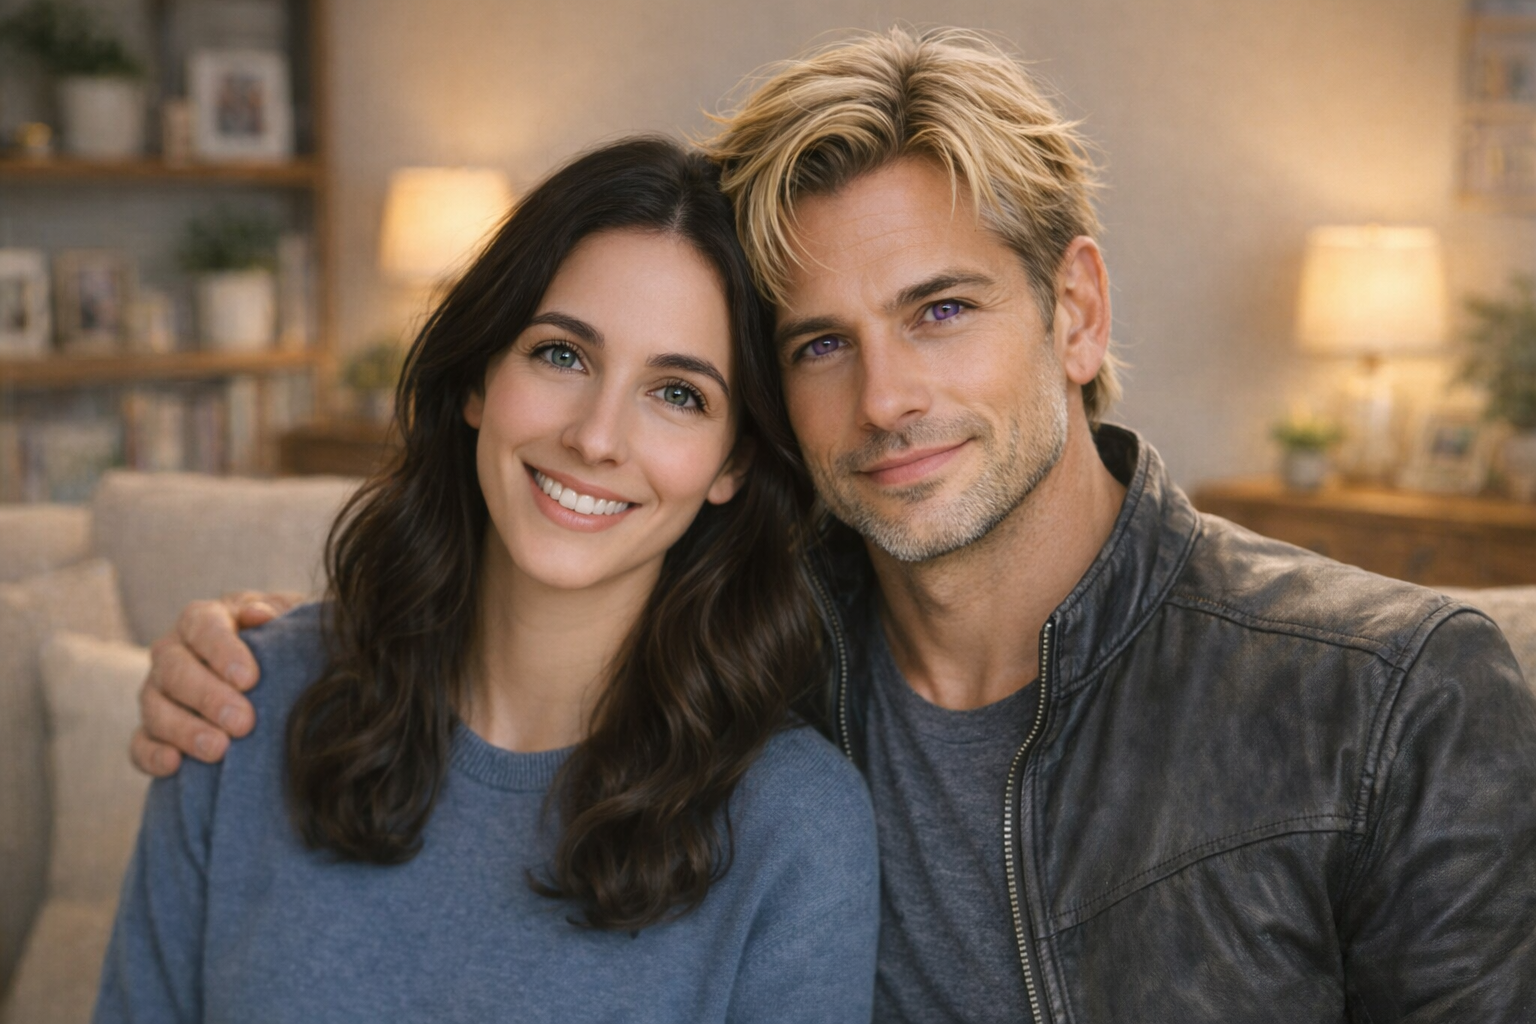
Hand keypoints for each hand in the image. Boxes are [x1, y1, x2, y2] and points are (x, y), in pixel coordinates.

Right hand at [129, 591, 303, 776]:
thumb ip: (277, 612)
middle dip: (208, 697)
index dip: (223, 652)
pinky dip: (152, 755)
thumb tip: (260, 614)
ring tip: (219, 750)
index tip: (250, 679)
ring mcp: (156, 692)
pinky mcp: (151, 730)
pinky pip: (140, 744)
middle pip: (175, 670)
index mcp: (203, 619)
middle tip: (244, 722)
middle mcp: (172, 652)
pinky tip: (174, 765)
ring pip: (155, 708)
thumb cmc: (280, 642)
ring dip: (185, 731)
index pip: (203, 628)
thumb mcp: (286, 618)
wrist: (271, 675)